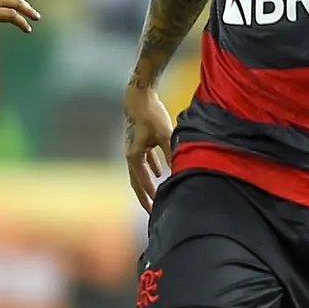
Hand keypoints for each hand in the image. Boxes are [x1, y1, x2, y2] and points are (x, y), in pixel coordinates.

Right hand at [123, 83, 173, 212]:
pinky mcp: (138, 141)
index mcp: (133, 156)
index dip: (149, 196)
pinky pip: (144, 160)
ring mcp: (133, 148)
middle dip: (144, 197)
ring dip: (148, 183)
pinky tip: (161, 172)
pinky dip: (151, 167)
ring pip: (140, 171)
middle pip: (137, 181)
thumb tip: (178, 170)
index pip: (142, 182)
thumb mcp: (164, 135)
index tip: (155, 209)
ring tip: (155, 196)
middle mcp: (130, 154)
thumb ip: (170, 154)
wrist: (139, 96)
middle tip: (151, 211)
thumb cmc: (151, 114)